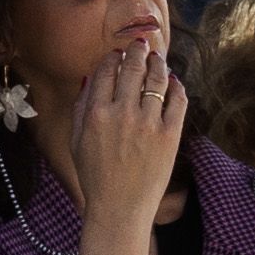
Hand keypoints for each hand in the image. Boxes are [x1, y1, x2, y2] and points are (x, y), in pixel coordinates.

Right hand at [69, 39, 183, 228]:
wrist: (119, 208)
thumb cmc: (95, 177)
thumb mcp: (76, 141)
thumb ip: (81, 107)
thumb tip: (91, 78)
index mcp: (95, 114)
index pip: (107, 71)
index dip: (113, 57)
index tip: (117, 54)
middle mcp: (122, 114)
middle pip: (133, 68)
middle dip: (137, 51)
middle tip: (140, 46)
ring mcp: (149, 124)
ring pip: (157, 79)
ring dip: (157, 63)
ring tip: (156, 58)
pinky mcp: (170, 135)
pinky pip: (178, 100)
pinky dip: (176, 86)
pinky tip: (173, 82)